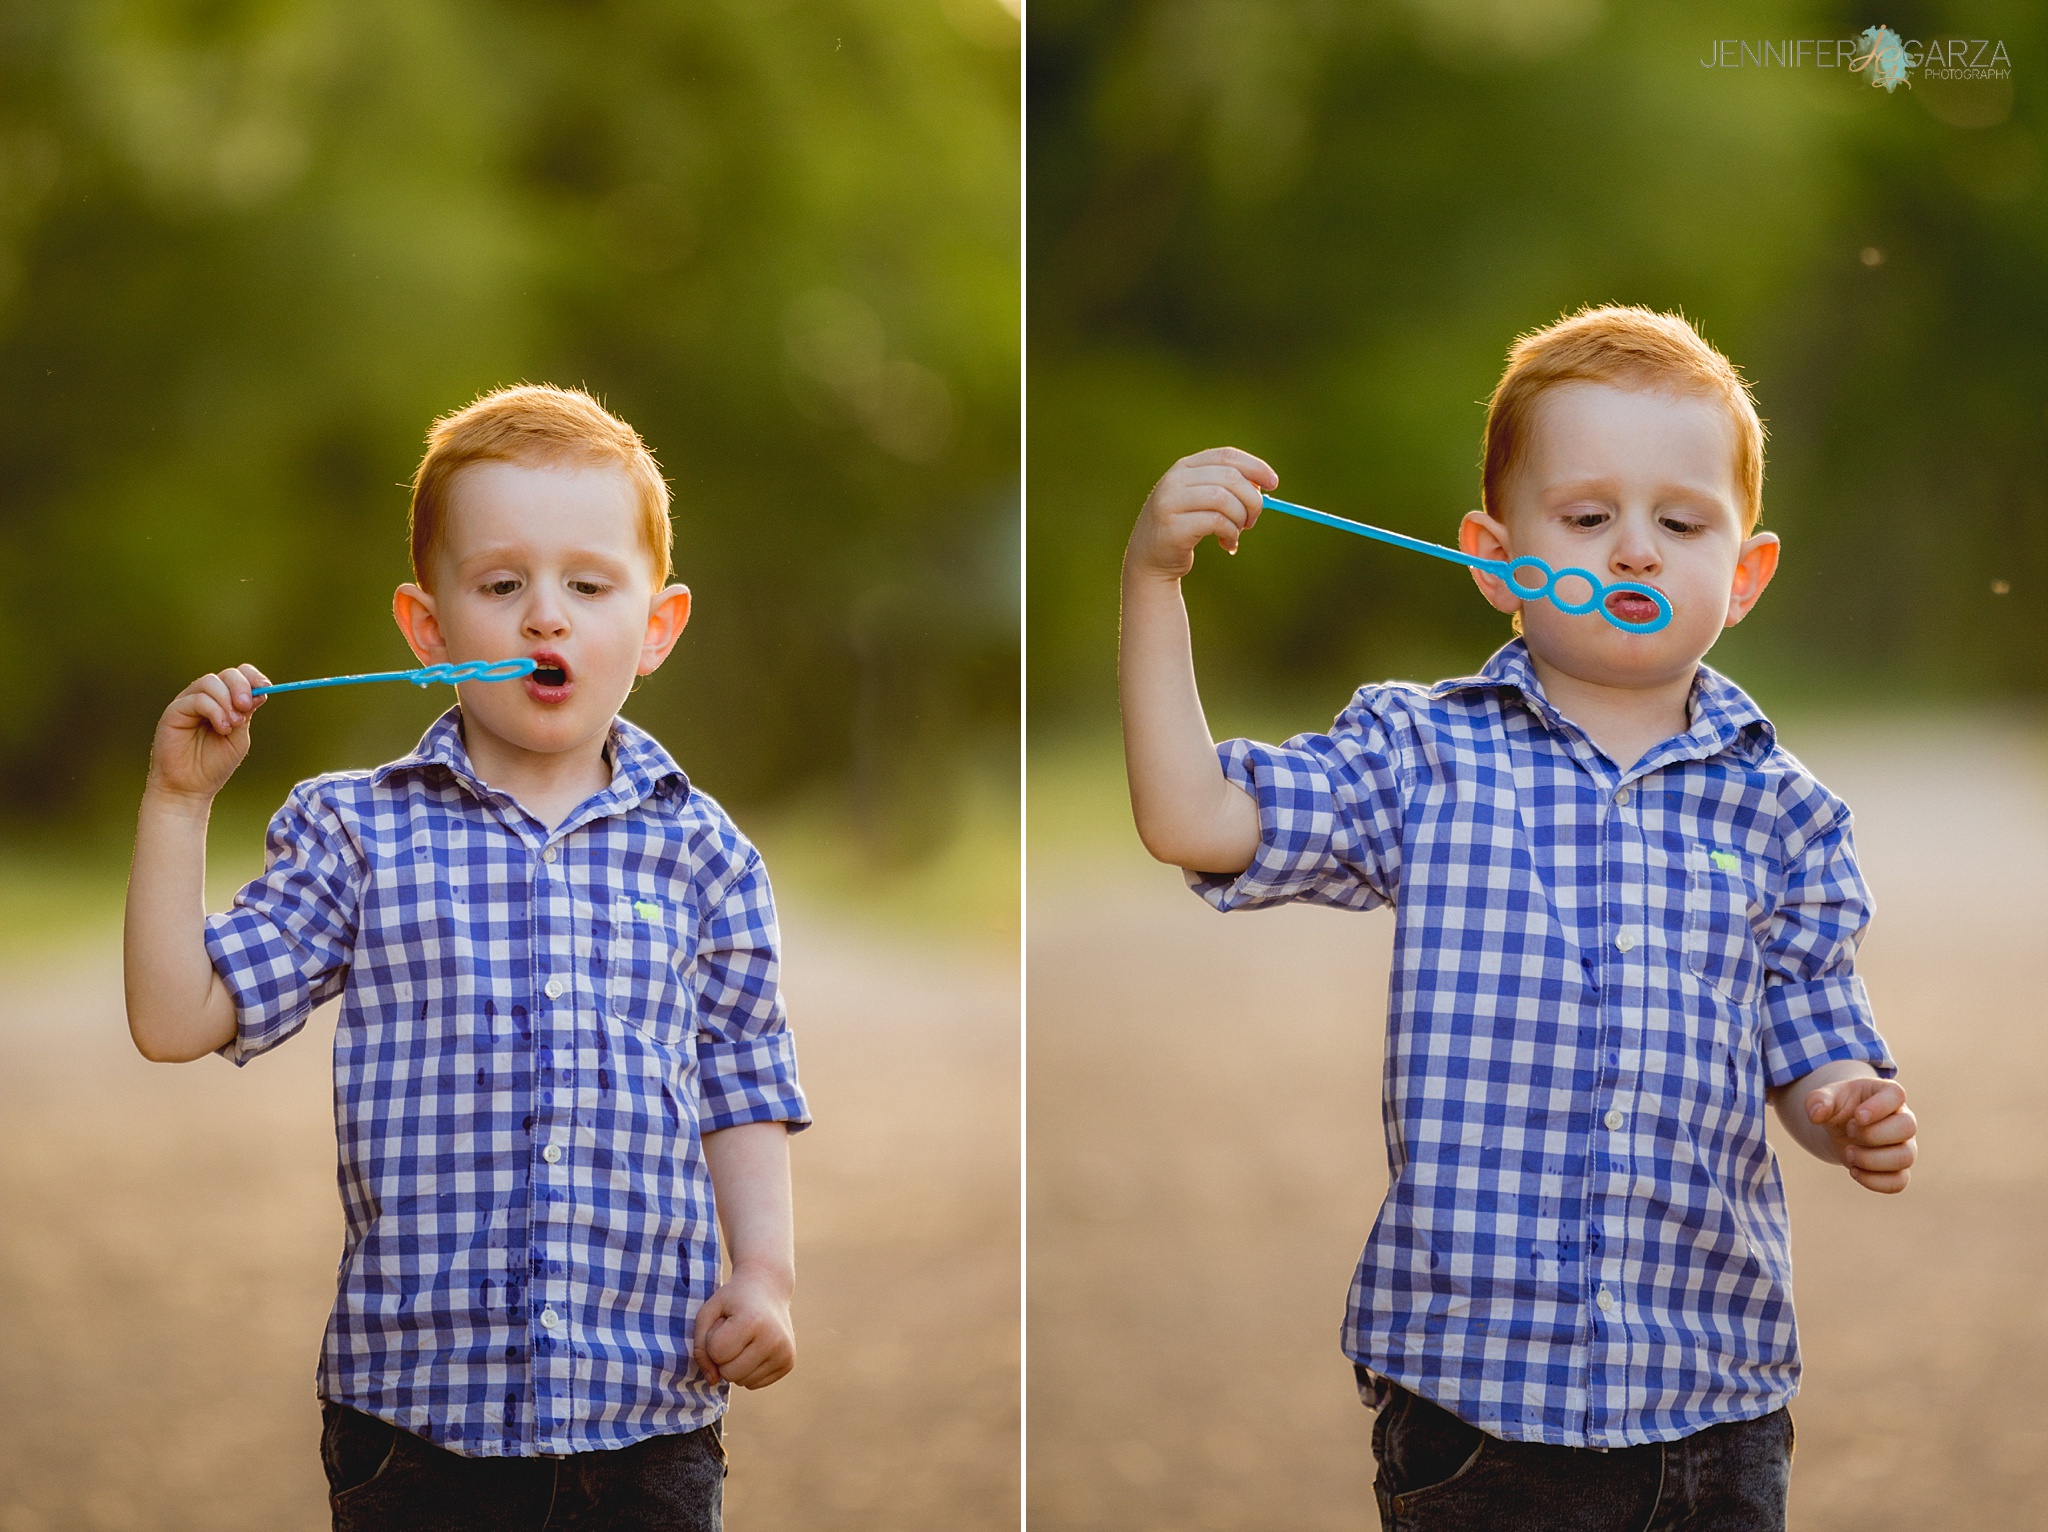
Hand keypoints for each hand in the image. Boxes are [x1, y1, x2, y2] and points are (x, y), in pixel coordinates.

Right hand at [146, 666, 270, 802]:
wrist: (190, 787)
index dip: (253, 677)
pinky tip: (222, 728)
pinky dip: (215, 710)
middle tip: (246, 707)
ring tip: (232, 725)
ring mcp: (189, 702)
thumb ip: (246, 714)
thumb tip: (260, 692)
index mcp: (225, 702)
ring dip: (227, 701)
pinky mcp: (175, 710)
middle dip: (241, 687)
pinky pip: (197, 699)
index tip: (267, 687)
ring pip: (210, 682)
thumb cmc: (214, 765)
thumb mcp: (238, 737)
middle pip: (227, 675)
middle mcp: (206, 698)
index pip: (239, 676)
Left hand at [692, 1266, 794, 1388]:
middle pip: (729, 1373)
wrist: (768, 1287)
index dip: (713, 1340)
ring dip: (736, 1364)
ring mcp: (784, 1353)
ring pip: (742, 1381)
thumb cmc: (733, 1300)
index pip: (717, 1354)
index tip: (725, 1322)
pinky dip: (749, 1369)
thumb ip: (700, 1348)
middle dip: (724, 1357)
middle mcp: (773, 1339)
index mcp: (752, 1321)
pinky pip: (754, 1383)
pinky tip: (756, 1348)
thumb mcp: (708, 1313)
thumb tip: (712, 1382)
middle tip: (735, 1332)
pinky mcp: (789, 1363)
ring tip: (746, 1339)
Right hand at [1125, 447, 1276, 581]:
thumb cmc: (1184, 527)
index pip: (1227, 456)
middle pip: (1230, 478)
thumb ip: (1226, 489)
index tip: (1274, 484)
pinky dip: (1230, 534)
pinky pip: (1216, 523)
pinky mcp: (1173, 526)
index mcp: (1185, 467)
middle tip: (1253, 520)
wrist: (1149, 558)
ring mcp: (1171, 501)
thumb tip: (1264, 486)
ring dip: (1240, 519)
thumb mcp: (1202, 500)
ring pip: (1225, 499)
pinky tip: (1227, 544)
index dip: (1255, 467)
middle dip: (1252, 500)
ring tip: (1236, 534)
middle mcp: (1176, 479)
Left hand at [1805, 1076, 1916, 1192]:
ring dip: (1871, 1159)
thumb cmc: (1840, 1107)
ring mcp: (1905, 1146)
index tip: (1857, 1116)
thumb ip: (1818, 1100)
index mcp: (1888, 1094)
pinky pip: (1899, 1181)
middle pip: (1907, 1127)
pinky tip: (1854, 1171)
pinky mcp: (1898, 1169)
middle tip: (1849, 1132)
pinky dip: (1874, 1181)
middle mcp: (1904, 1119)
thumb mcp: (1827, 1097)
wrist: (1841, 1128)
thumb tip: (1816, 1114)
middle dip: (1872, 1134)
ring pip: (1905, 1157)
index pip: (1897, 1095)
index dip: (1878, 1107)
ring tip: (1848, 1153)